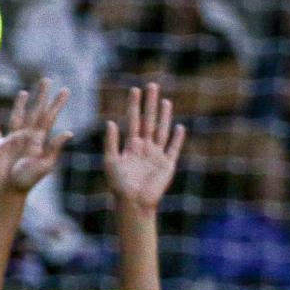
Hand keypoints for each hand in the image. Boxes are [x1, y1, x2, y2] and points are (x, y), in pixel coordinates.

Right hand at [0, 79, 72, 195]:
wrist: (8, 193)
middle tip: (47, 80)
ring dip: (20, 105)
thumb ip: (54, 149)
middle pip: (35, 112)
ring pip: (17, 118)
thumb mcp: (43, 165)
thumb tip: (69, 132)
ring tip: (23, 92)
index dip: (56, 104)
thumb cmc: (25, 182)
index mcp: (38, 140)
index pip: (49, 117)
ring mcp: (12, 141)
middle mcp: (26, 137)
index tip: (65, 90)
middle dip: (41, 96)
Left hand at [104, 83, 185, 212]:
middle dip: (150, 104)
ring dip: (164, 116)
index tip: (135, 89)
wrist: (133, 203)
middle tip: (152, 86)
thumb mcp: (111, 162)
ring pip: (162, 131)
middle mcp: (144, 147)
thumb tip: (110, 122)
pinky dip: (177, 139)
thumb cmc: (119, 186)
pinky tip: (179, 127)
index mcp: (130, 146)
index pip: (133, 120)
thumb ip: (111, 142)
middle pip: (149, 120)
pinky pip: (173, 149)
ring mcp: (157, 155)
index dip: (134, 105)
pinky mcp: (167, 165)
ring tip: (165, 101)